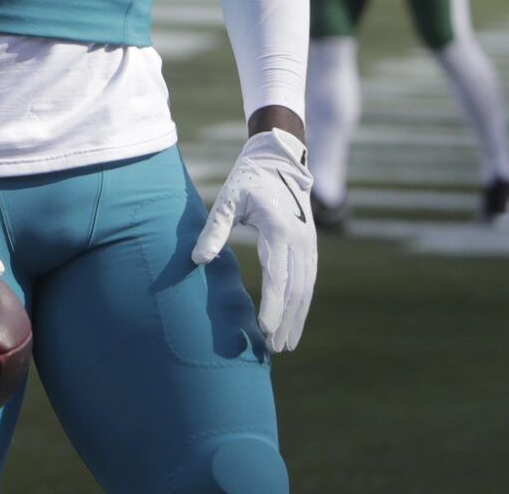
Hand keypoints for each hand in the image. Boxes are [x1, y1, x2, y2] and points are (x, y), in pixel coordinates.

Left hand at [191, 128, 316, 353]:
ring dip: (298, 317)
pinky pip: (309, 279)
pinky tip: (295, 320)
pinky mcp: (310, 244)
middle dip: (286, 321)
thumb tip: (197, 260)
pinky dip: (303, 303)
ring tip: (287, 344)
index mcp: (279, 231)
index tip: (263, 330)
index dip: (272, 307)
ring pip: (307, 288)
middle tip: (274, 349)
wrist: (278, 158)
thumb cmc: (247, 178)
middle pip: (296, 290)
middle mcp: (299, 240)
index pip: (277, 278)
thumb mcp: (227, 199)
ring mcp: (309, 243)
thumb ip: (214, 230)